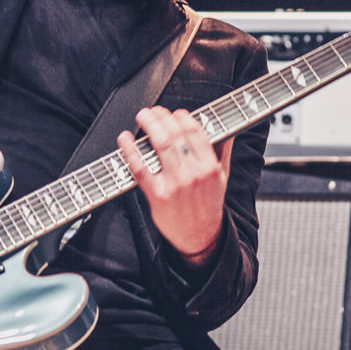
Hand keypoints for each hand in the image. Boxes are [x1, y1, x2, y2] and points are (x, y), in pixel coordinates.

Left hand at [117, 106, 232, 267]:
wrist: (200, 238)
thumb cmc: (209, 206)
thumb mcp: (222, 178)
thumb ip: (222, 152)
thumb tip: (225, 131)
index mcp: (210, 167)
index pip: (195, 132)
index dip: (183, 117)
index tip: (176, 113)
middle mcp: (193, 173)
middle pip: (175, 134)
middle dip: (162, 117)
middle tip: (154, 111)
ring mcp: (174, 184)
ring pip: (160, 145)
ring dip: (149, 125)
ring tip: (143, 116)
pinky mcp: (157, 195)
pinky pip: (140, 168)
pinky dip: (130, 150)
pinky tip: (125, 139)